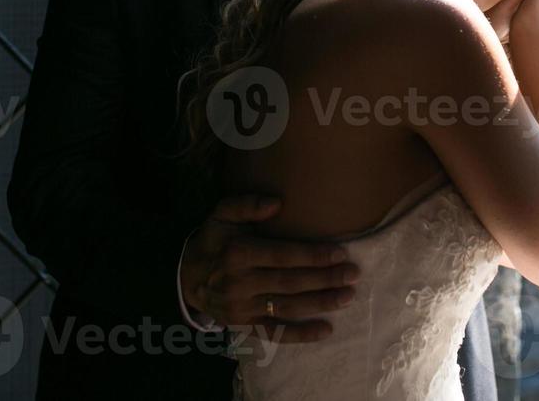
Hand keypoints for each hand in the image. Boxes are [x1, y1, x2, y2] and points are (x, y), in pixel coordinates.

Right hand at [180, 194, 360, 341]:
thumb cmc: (213, 240)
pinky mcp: (244, 325)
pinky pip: (275, 332)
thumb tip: (278, 204)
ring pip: (287, 308)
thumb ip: (247, 205)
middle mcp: (240, 283)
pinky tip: (325, 330)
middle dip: (324, 279)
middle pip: (290, 283)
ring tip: (347, 296)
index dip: (312, 256)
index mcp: (238, 253)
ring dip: (319, 303)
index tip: (339, 253)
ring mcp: (243, 307)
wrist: (185, 278)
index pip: (282, 256)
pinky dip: (300, 334)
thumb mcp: (221, 214)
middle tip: (353, 274)